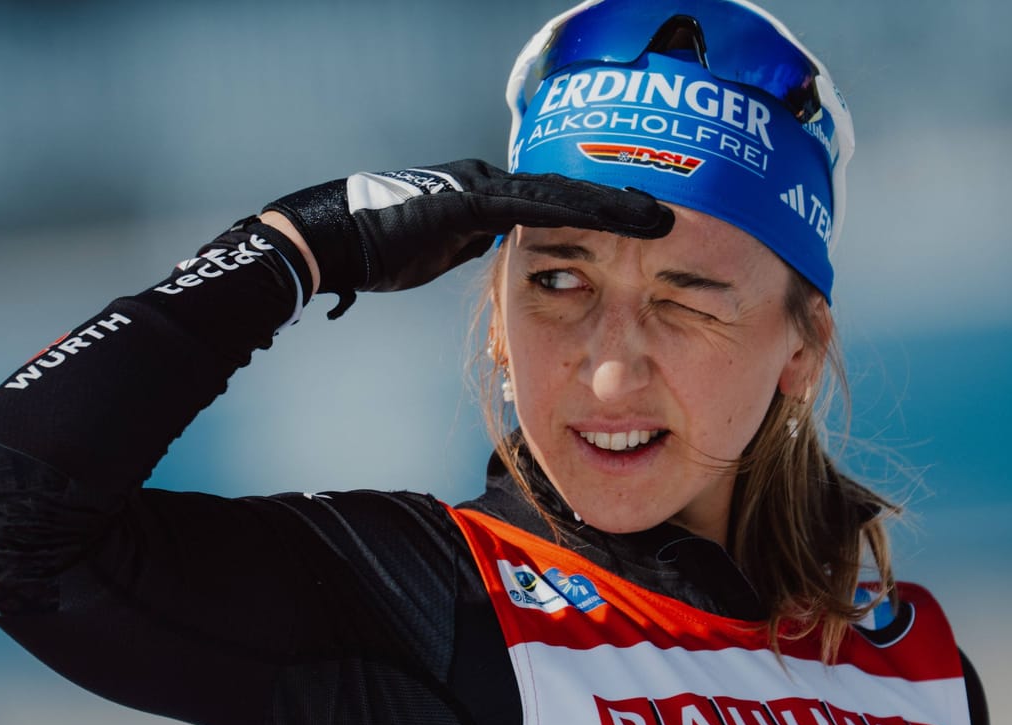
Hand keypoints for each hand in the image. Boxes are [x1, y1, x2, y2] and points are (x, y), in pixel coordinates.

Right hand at [262, 159, 671, 314]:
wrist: (336, 239)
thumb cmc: (377, 252)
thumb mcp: (437, 251)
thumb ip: (470, 247)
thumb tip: (493, 256)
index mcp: (485, 195)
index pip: (555, 200)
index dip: (601, 210)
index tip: (643, 222)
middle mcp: (490, 182)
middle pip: (569, 188)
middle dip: (620, 199)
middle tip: (675, 209)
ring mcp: (482, 185)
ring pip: (563, 191)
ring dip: (614, 202)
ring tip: (663, 214)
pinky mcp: (472, 199)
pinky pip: (538, 204)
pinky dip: (582, 210)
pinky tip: (617, 217)